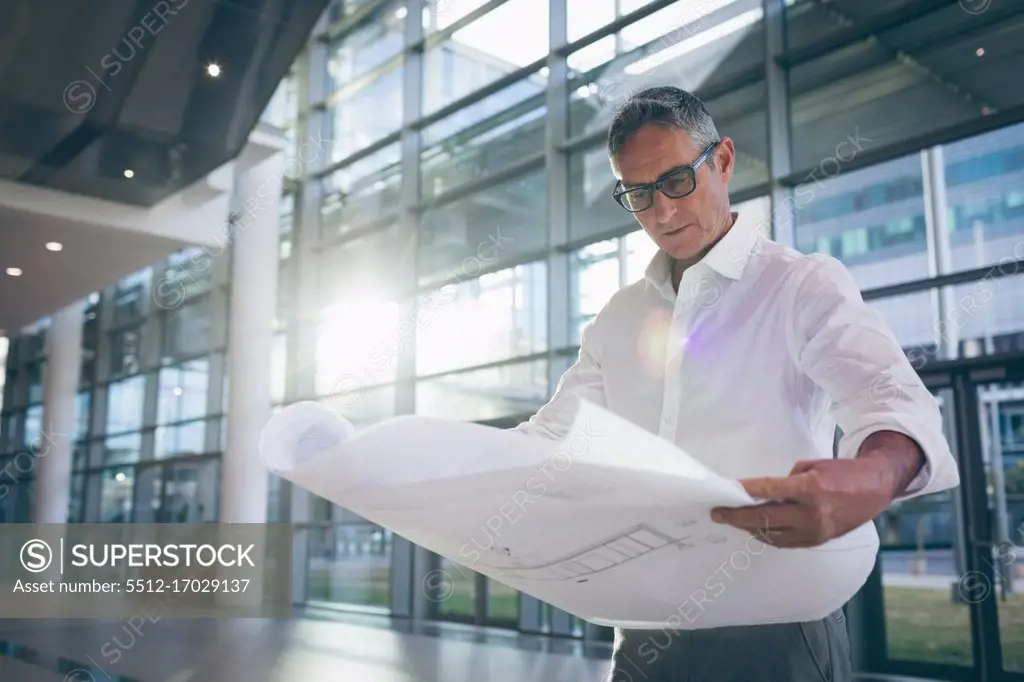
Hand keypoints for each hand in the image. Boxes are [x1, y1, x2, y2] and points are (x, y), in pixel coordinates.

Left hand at [710, 456, 907, 547]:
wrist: (875, 489)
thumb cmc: (842, 472)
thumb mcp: (813, 466)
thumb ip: (788, 480)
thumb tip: (765, 494)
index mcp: (811, 488)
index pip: (769, 490)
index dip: (745, 491)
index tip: (726, 490)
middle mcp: (812, 513)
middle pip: (765, 517)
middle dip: (737, 516)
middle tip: (717, 513)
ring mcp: (816, 531)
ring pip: (773, 534)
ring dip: (750, 528)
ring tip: (734, 520)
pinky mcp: (818, 541)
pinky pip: (786, 542)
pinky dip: (769, 535)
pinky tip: (756, 528)